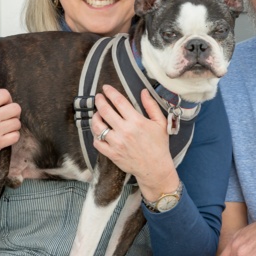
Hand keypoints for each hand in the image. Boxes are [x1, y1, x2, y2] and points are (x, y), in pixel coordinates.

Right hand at [0, 81, 20, 166]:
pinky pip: (16, 136)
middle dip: (12, 111)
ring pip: (17, 123)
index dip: (5, 98)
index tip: (1, 104)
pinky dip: (12, 136)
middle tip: (5, 116)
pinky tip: (3, 135)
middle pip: (16, 108)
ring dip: (12, 124)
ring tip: (2, 126)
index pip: (5, 94)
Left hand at [92, 85, 179, 199]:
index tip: (106, 88)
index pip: (119, 101)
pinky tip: (99, 130)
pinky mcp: (111, 154)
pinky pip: (97, 142)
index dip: (110, 92)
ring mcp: (116, 143)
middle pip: (105, 111)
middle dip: (99, 101)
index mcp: (136, 121)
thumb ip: (151, 105)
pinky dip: (96, 135)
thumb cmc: (159, 145)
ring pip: (98, 126)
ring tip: (97, 113)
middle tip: (98, 97)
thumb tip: (144, 91)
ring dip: (95, 117)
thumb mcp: (160, 123)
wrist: (155, 168)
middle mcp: (124, 131)